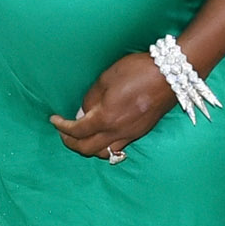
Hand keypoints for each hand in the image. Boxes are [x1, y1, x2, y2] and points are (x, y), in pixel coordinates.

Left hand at [48, 51, 175, 159]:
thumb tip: (82, 112)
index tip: (54, 120)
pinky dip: (104, 146)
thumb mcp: (106, 78)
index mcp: (105, 118)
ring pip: (103, 153)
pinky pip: (117, 148)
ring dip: (87, 148)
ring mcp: (130, 135)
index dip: (62, 128)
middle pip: (87, 149)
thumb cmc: (137, 71)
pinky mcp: (140, 133)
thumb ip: (91, 98)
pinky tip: (102, 135)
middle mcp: (117, 132)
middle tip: (63, 133)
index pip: (77, 131)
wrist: (169, 75)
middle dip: (71, 143)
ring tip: (81, 136)